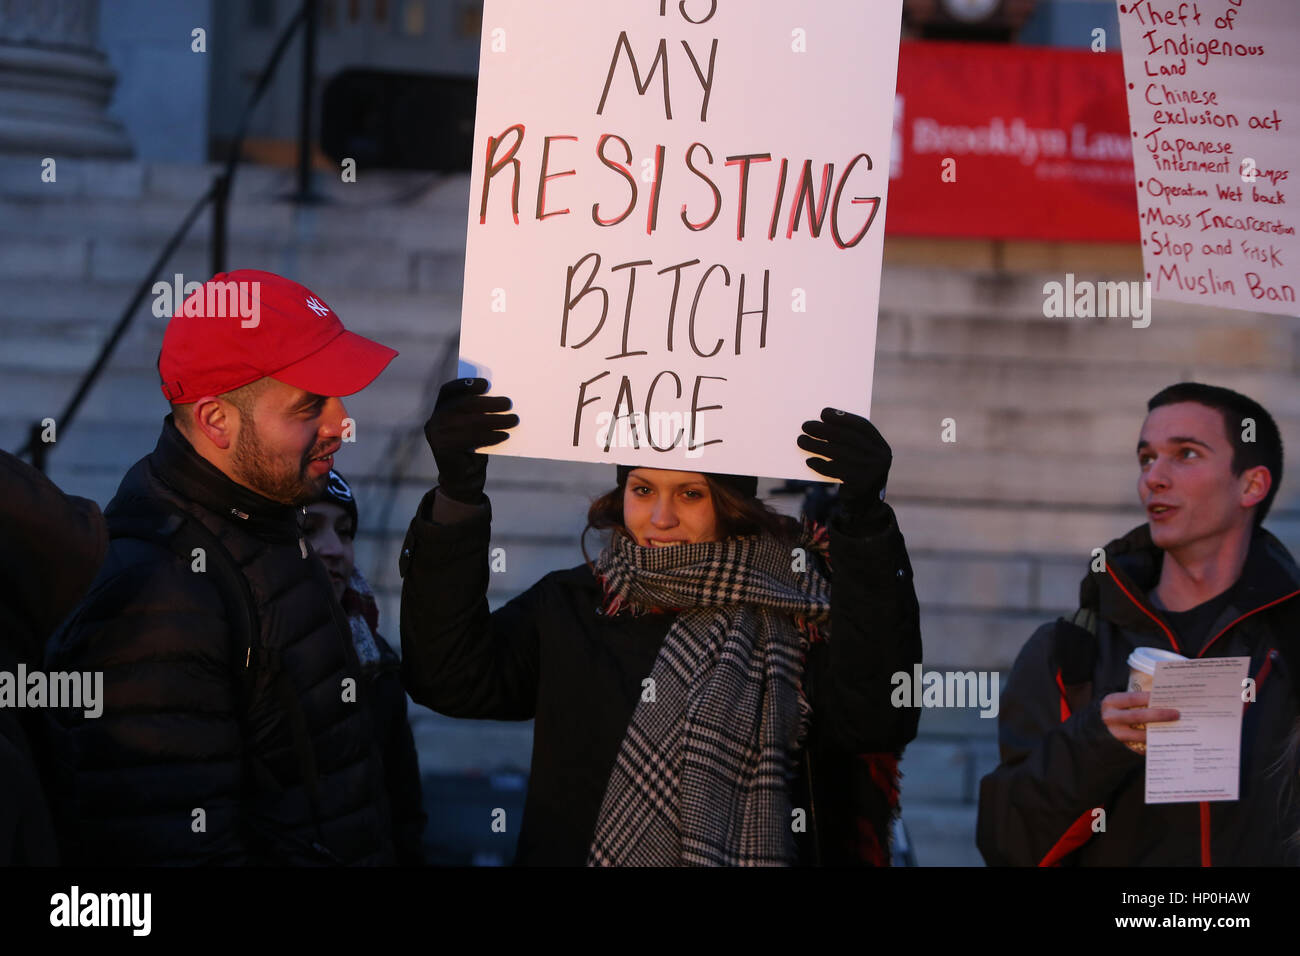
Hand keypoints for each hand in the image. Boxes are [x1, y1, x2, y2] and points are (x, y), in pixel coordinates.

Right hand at [423, 378, 517, 504]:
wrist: (462, 478)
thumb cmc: (472, 447)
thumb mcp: (472, 425)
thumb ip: (477, 411)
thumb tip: (500, 396)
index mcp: (439, 409)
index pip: (449, 390)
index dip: (466, 384)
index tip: (487, 384)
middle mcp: (434, 420)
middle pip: (463, 404)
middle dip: (488, 403)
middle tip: (508, 403)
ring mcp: (436, 434)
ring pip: (471, 422)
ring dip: (495, 420)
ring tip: (513, 420)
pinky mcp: (444, 448)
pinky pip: (472, 438)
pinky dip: (491, 436)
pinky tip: (504, 435)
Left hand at [797, 407, 891, 524]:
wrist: (865, 507)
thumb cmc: (856, 474)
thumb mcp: (858, 457)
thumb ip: (848, 442)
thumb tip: (821, 423)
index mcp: (881, 447)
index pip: (862, 426)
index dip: (842, 417)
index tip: (823, 412)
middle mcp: (880, 458)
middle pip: (848, 438)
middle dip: (825, 430)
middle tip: (805, 425)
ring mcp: (871, 472)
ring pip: (839, 453)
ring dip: (817, 445)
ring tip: (801, 441)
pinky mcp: (860, 485)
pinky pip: (835, 471)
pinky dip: (820, 465)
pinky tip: (809, 461)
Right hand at [1100, 690, 1179, 749]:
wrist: (1098, 730)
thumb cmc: (1116, 712)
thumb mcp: (1119, 703)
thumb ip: (1135, 702)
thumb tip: (1162, 701)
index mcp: (1111, 703)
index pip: (1132, 698)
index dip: (1149, 698)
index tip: (1165, 696)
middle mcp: (1110, 718)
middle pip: (1138, 716)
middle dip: (1159, 715)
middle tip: (1176, 714)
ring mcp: (1115, 734)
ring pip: (1141, 735)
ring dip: (1159, 732)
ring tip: (1174, 728)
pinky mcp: (1121, 748)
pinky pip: (1141, 747)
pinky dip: (1154, 745)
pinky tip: (1165, 741)